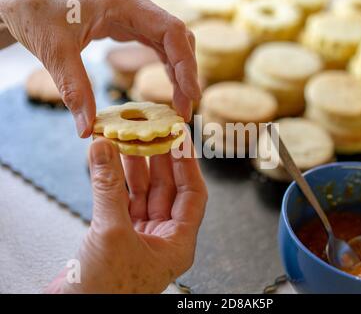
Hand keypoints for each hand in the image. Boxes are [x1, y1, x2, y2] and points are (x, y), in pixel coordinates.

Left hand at [0, 0, 199, 135]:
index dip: (186, 64)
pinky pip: (159, 46)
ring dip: (180, 74)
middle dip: (186, 74)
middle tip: (184, 109)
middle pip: (178, 39)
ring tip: (179, 105)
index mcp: (124, 2)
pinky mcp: (129, 24)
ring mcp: (135, 15)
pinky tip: (169, 88)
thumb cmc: (35, 10)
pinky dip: (168, 68)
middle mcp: (136, 6)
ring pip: (172, 44)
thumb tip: (87, 130)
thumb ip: (73, 89)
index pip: (171, 32)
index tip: (190, 95)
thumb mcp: (54, 50)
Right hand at [46, 136, 206, 292]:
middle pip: (167, 190)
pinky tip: (110, 162)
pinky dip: (115, 181)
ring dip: (135, 167)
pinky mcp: (119, 235)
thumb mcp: (111, 233)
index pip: (193, 195)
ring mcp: (141, 236)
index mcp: (178, 243)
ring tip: (129, 139)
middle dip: (159, 160)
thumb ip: (108, 187)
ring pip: (143, 192)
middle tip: (153, 133)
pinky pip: (122, 200)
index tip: (181, 139)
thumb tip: (104, 149)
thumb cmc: (104, 292)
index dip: (188, 165)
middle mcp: (163, 239)